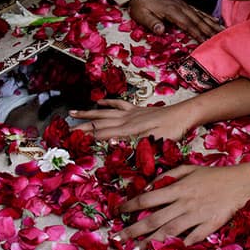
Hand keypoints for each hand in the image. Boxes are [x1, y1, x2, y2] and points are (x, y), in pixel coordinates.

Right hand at [70, 98, 195, 140]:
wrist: (185, 114)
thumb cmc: (172, 131)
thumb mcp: (154, 143)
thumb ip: (133, 145)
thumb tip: (112, 146)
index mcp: (128, 130)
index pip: (102, 134)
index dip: (86, 138)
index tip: (71, 141)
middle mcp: (126, 120)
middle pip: (99, 123)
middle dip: (81, 127)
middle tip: (64, 131)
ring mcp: (131, 113)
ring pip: (104, 113)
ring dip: (88, 114)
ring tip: (72, 113)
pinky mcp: (137, 109)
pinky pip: (119, 104)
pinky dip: (108, 103)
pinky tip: (99, 102)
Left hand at [117, 165, 249, 245]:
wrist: (240, 182)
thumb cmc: (212, 175)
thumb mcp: (188, 168)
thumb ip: (168, 176)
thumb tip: (149, 187)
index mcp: (178, 188)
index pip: (148, 198)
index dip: (130, 206)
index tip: (117, 212)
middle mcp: (184, 203)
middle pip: (154, 219)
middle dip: (133, 230)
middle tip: (118, 239)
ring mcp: (196, 215)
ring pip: (169, 231)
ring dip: (150, 242)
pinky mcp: (209, 225)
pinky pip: (192, 238)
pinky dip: (181, 244)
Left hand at [127, 0, 222, 42]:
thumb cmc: (141, 7)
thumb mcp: (141, 16)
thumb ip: (151, 23)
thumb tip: (160, 30)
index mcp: (171, 11)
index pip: (188, 24)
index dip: (198, 33)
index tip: (207, 41)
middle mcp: (181, 7)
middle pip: (198, 20)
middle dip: (210, 30)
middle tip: (222, 38)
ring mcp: (184, 5)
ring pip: (201, 15)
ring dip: (212, 24)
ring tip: (223, 31)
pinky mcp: (184, 5)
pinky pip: (199, 11)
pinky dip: (208, 16)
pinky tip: (216, 21)